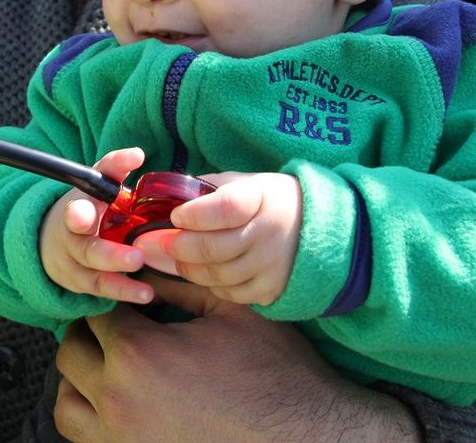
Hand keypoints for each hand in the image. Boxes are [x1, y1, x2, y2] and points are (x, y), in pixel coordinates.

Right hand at [39, 148, 153, 304]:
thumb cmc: (88, 207)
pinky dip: (122, 292)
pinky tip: (145, 294)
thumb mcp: (96, 186)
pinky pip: (99, 289)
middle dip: (108, 254)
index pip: (78, 203)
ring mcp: (73, 261)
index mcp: (77, 206)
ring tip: (144, 285)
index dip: (80, 209)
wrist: (54, 239)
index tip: (82, 213)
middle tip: (136, 257)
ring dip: (117, 277)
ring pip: (91, 272)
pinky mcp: (79, 281)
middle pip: (85, 247)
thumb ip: (114, 169)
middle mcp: (71, 235)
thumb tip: (137, 153)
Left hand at [53, 278, 419, 442]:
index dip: (115, 299)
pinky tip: (122, 403)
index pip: (97, 310)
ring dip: (82, 377)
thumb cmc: (277, 374)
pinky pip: (84, 436)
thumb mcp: (229, 310)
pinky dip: (91, 416)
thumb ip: (177, 284)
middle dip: (93, 334)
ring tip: (115, 367)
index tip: (131, 300)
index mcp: (138, 354)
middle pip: (72, 350)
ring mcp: (119, 437)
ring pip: (67, 399)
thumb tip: (142, 265)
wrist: (307, 438)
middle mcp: (117, 399)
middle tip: (123, 330)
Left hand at [136, 171, 300, 304]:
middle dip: (179, 246)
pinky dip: (211, 284)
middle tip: (159, 243)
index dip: (195, 215)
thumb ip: (208, 189)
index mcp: (260, 198)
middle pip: (215, 248)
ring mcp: (273, 265)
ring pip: (218, 274)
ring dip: (189, 268)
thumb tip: (166, 197)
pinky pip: (232, 293)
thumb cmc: (266, 200)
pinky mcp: (273, 289)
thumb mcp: (243, 182)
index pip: (224, 209)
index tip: (175, 215)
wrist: (316, 227)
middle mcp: (270, 233)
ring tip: (177, 258)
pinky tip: (204, 272)